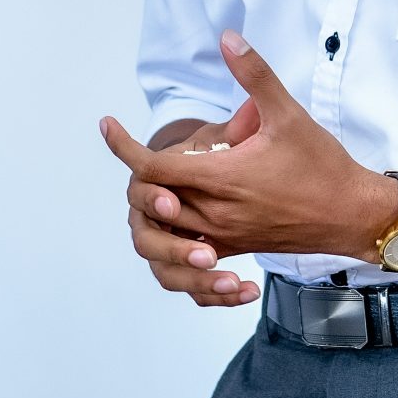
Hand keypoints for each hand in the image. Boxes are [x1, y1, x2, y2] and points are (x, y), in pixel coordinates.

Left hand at [102, 30, 397, 273]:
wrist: (351, 217)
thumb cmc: (322, 166)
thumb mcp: (289, 114)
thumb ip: (254, 75)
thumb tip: (228, 38)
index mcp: (222, 179)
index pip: (152, 167)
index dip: (122, 145)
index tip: (107, 123)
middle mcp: (214, 213)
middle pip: (149, 196)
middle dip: (141, 169)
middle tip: (148, 144)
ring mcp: (221, 236)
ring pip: (163, 225)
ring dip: (153, 199)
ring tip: (163, 172)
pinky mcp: (232, 249)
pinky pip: (185, 247)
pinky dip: (172, 227)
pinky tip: (179, 205)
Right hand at [117, 110, 264, 307]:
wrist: (236, 176)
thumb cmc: (239, 149)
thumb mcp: (244, 133)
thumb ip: (244, 120)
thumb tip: (252, 102)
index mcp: (166, 176)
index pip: (145, 180)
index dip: (153, 194)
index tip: (172, 203)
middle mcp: (158, 214)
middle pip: (147, 238)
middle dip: (174, 249)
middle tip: (207, 255)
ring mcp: (171, 243)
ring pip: (164, 272)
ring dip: (193, 281)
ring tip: (232, 280)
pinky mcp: (188, 266)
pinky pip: (189, 288)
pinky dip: (212, 295)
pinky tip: (247, 291)